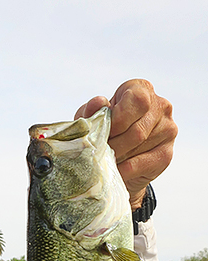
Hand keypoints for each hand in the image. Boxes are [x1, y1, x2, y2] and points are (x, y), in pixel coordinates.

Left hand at [75, 80, 177, 208]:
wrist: (115, 159)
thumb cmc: (103, 132)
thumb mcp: (92, 119)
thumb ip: (92, 110)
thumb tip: (98, 103)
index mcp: (141, 89)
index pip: (137, 100)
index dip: (118, 120)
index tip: (103, 133)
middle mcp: (160, 105)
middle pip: (137, 128)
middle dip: (114, 144)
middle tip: (99, 153)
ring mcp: (168, 129)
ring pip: (139, 145)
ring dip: (117, 157)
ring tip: (104, 161)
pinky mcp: (166, 153)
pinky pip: (143, 163)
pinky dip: (125, 170)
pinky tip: (115, 171)